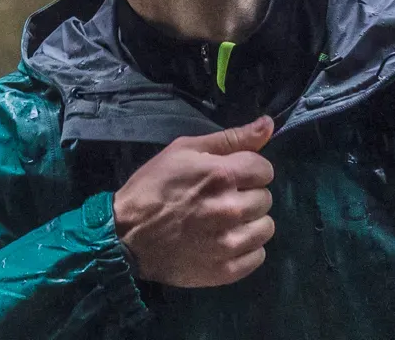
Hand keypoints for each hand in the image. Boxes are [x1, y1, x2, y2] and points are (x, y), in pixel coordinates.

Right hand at [112, 116, 275, 287]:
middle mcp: (231, 209)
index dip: (249, 170)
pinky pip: (257, 256)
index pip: (265, 170)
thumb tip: (268, 124)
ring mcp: (229, 243)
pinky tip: (225, 242)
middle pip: (265, 198)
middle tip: (223, 199)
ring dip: (250, 223)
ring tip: (226, 222)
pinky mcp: (225, 270)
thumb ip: (231, 138)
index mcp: (223, 176)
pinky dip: (246, 249)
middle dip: (248, 195)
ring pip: (265, 228)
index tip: (232, 176)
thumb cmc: (153, 187)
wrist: (125, 234)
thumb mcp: (185, 150)